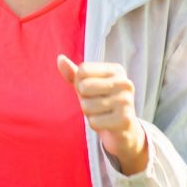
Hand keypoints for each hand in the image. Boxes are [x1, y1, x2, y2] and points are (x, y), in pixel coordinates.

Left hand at [59, 55, 150, 175]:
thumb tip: (60, 58)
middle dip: (84, 99)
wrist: (123, 127)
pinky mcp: (125, 120)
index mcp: (116, 70)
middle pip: (83, 87)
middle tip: (97, 103)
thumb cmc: (101, 101)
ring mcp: (127, 101)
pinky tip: (107, 123)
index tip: (93, 90)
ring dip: (90, 113)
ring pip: (86, 106)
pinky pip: (94, 122)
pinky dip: (96, 124)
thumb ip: (73, 73)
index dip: (80, 83)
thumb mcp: (87, 85)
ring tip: (102, 113)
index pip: (82, 71)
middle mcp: (125, 83)